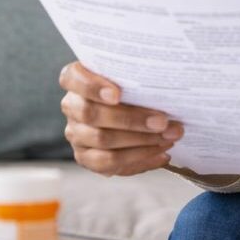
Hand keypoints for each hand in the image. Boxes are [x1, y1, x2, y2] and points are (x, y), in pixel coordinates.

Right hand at [58, 61, 183, 176]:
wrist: (135, 113)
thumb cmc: (134, 88)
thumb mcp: (133, 76)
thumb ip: (138, 77)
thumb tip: (165, 84)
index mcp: (76, 79)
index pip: (72, 78)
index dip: (92, 87)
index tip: (117, 94)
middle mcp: (72, 106)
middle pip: (92, 114)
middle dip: (132, 119)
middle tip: (162, 122)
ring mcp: (76, 133)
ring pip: (102, 140)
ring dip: (141, 141)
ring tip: (168, 138)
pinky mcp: (86, 157)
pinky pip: (109, 163)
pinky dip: (139, 159)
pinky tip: (161, 154)